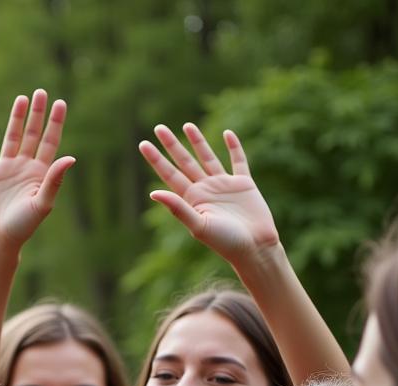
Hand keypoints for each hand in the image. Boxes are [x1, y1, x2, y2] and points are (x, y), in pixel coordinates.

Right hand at [0, 89, 73, 249]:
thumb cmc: (22, 228)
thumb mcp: (42, 204)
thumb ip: (54, 180)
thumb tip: (71, 157)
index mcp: (39, 174)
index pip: (50, 142)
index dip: (55, 123)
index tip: (60, 103)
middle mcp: (23, 168)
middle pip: (32, 135)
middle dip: (37, 114)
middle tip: (42, 92)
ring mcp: (5, 170)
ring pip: (11, 138)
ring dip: (16, 119)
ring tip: (22, 99)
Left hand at [139, 124, 279, 266]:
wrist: (254, 248)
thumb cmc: (225, 242)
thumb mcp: (198, 225)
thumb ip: (177, 208)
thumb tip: (153, 193)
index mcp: (192, 199)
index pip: (169, 174)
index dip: (157, 159)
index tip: (143, 144)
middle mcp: (205, 190)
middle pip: (184, 162)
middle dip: (172, 145)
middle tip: (158, 127)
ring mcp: (224, 186)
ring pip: (207, 158)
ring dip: (197, 142)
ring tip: (186, 125)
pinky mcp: (244, 184)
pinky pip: (238, 161)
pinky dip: (234, 147)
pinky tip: (227, 134)